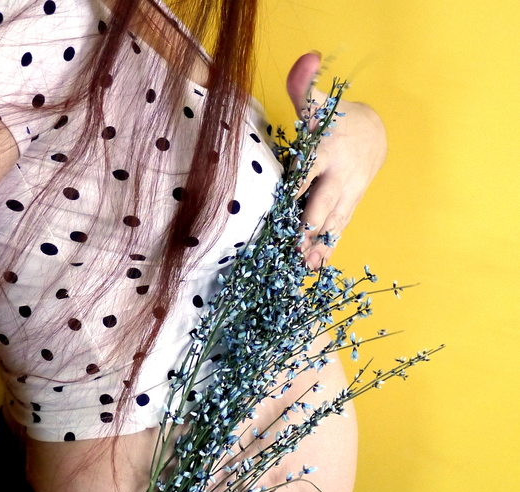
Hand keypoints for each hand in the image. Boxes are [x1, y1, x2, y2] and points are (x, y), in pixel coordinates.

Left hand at [286, 52, 387, 269]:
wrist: (373, 136)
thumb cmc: (336, 121)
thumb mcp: (320, 103)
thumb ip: (305, 85)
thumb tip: (305, 58)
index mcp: (327, 153)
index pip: (310, 171)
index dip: (298, 187)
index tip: (284, 206)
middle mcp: (338, 179)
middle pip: (322, 204)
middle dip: (307, 226)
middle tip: (292, 247)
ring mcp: (345, 197)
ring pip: (331, 224)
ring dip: (318, 245)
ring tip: (303, 265)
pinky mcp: (347, 209)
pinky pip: (337, 232)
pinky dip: (327, 250)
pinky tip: (314, 268)